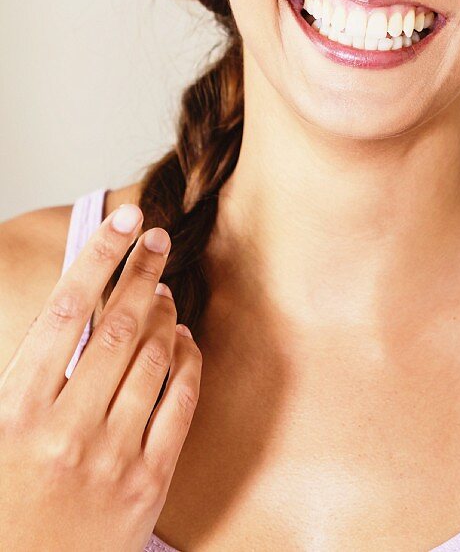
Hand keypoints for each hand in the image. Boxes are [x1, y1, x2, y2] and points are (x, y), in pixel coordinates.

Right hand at [0, 204, 201, 551]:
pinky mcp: (148, 482)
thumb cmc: (7, 499)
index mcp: (17, 410)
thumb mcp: (0, 431)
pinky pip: (179, 404)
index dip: (99, 254)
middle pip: (117, 325)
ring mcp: (111, 457)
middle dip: (142, 270)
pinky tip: (181, 341)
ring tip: (163, 289)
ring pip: (153, 358)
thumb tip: (74, 302)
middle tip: (159, 237)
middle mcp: (66, 429)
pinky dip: (185, 362)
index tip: (125, 217)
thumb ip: (34, 371)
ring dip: (163, 314)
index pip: (66, 310)